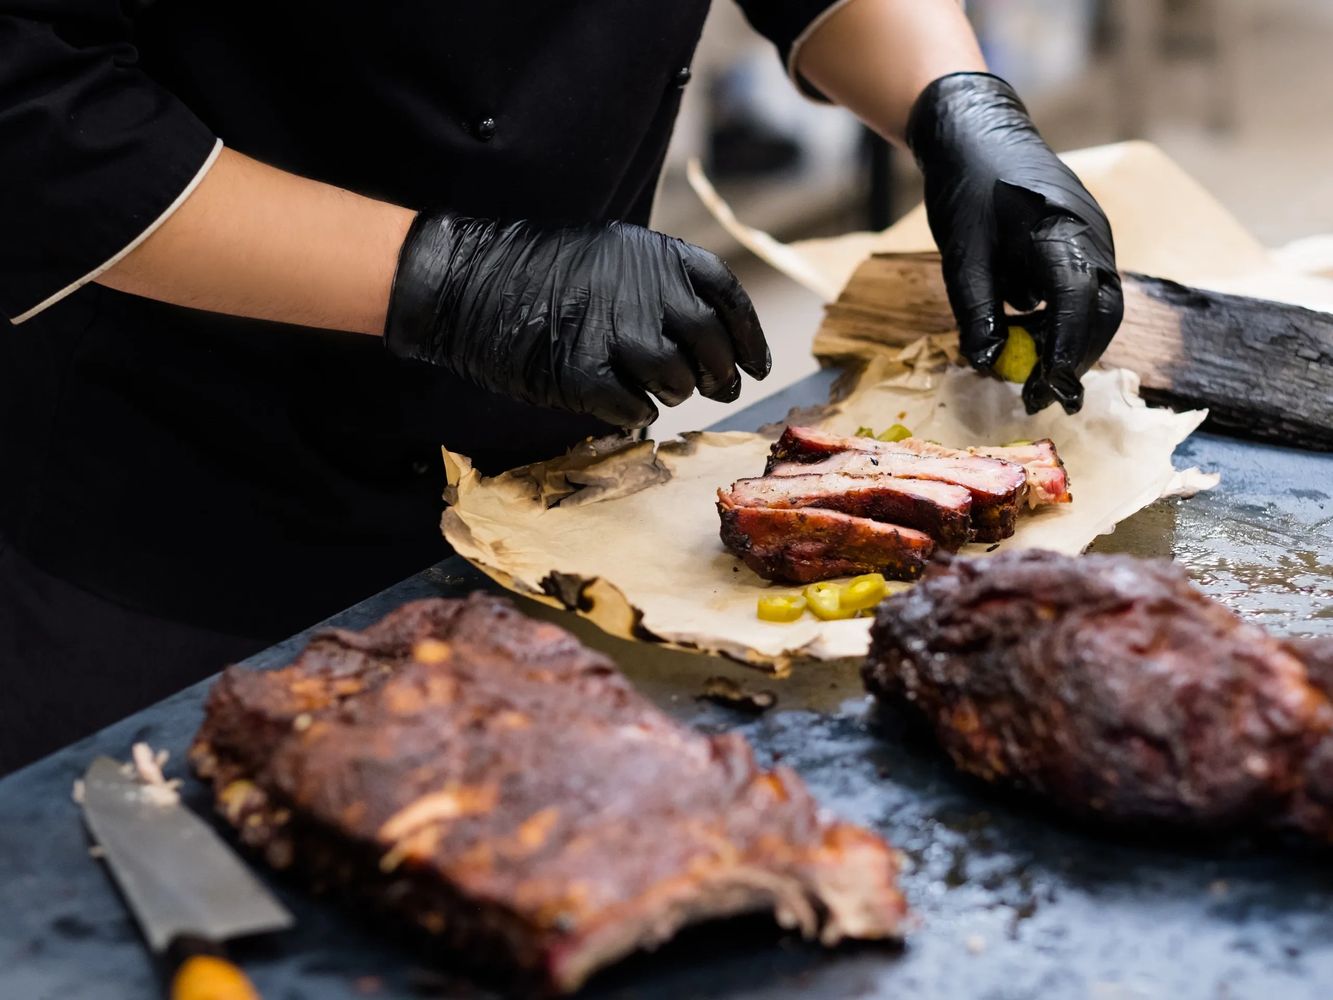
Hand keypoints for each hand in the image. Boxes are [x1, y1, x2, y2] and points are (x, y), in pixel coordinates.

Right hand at [384, 213, 769, 427]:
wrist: (470, 281)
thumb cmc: (543, 273)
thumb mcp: (615, 254)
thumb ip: (663, 284)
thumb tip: (713, 336)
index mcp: (657, 256)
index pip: (726, 298)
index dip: (750, 337)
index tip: (757, 365)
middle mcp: (645, 291)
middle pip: (710, 344)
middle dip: (720, 374)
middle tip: (718, 388)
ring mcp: (614, 333)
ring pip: (676, 380)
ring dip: (676, 392)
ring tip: (658, 388)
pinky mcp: (584, 373)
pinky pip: (636, 407)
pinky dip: (638, 410)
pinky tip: (624, 400)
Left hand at [908, 73, 1122, 413]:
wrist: (975, 133)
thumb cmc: (967, 190)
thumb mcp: (962, 257)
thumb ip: (977, 313)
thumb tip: (990, 364)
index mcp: (1064, 233)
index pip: (1079, 305)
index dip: (1066, 354)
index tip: (1045, 391)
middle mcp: (1093, 237)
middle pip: (1102, 314)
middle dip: (1076, 360)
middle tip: (1039, 397)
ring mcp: (1094, 238)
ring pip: (1096, 306)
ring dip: (1070, 343)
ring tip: (1031, 375)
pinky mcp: (1084, 243)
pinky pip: (1085, 291)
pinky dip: (1063, 321)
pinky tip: (1031, 337)